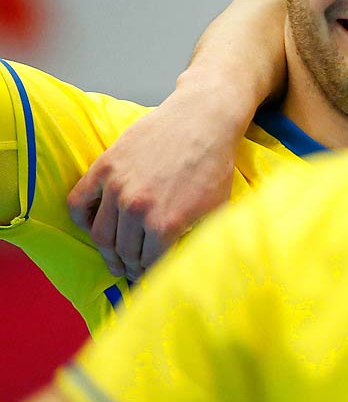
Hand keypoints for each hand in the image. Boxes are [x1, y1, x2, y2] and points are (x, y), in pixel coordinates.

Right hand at [67, 87, 242, 281]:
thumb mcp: (216, 209)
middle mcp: (137, 209)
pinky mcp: (104, 167)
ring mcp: (117, 187)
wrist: (202, 119)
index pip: (150, 265)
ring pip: (100, 235)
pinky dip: (81, 220)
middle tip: (132, 274)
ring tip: (115, 258)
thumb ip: (196, 238)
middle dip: (130, 268)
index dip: (149, 278)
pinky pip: (78, 202)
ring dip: (107, 252)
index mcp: (166, 224)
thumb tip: (186, 265)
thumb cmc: (215, 164)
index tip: (148, 283)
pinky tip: (93, 227)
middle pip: (124, 253)